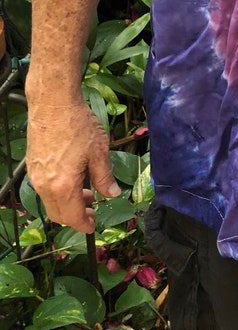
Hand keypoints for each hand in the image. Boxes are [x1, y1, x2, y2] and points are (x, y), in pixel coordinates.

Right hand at [26, 99, 119, 232]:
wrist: (53, 103)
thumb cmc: (77, 124)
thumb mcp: (98, 151)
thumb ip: (104, 177)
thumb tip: (112, 194)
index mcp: (62, 186)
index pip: (72, 217)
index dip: (84, 225)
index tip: (94, 226)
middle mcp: (44, 185)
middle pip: (58, 214)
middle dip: (76, 216)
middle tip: (93, 209)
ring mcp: (35, 176)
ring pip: (50, 202)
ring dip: (68, 203)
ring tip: (87, 191)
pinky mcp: (32, 166)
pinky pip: (45, 188)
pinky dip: (58, 191)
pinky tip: (73, 177)